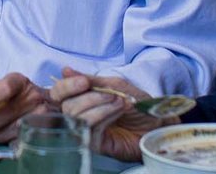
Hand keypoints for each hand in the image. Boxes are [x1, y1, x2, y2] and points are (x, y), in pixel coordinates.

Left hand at [0, 72, 50, 141]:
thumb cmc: (15, 96)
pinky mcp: (43, 133)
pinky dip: (8, 140)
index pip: (2, 89)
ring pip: (2, 134)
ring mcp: (41, 115)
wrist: (46, 105)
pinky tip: (11, 133)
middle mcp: (33, 95)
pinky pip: (13, 143)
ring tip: (1, 126)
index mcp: (18, 81)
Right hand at [51, 70, 169, 160]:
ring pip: (76, 117)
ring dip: (100, 105)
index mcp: (80, 97)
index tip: (83, 82)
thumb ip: (90, 80)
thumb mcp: (114, 84)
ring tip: (119, 102)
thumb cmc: (138, 104)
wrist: (157, 122)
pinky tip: (116, 112)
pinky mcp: (95, 144)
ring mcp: (86, 130)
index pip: (58, 93)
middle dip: (89, 97)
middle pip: (65, 106)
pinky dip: (103, 116)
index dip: (65, 86)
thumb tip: (65, 71)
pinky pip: (89, 129)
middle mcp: (80, 114)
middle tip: (110, 94)